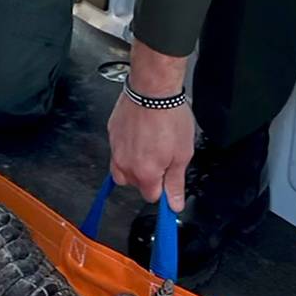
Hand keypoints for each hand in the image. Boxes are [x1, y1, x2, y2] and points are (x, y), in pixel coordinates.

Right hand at [106, 38, 194, 211]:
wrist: (152, 90)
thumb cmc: (169, 118)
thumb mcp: (182, 154)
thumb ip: (176, 183)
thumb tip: (174, 205)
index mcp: (145, 173)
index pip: (151, 197)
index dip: (163, 189)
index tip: (169, 180)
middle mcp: (125, 165)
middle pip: (135, 184)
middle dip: (148, 176)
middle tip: (163, 156)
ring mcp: (115, 150)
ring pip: (122, 169)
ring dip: (134, 165)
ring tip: (149, 146)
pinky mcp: (112, 135)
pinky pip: (118, 150)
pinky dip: (128, 147)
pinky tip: (141, 134)